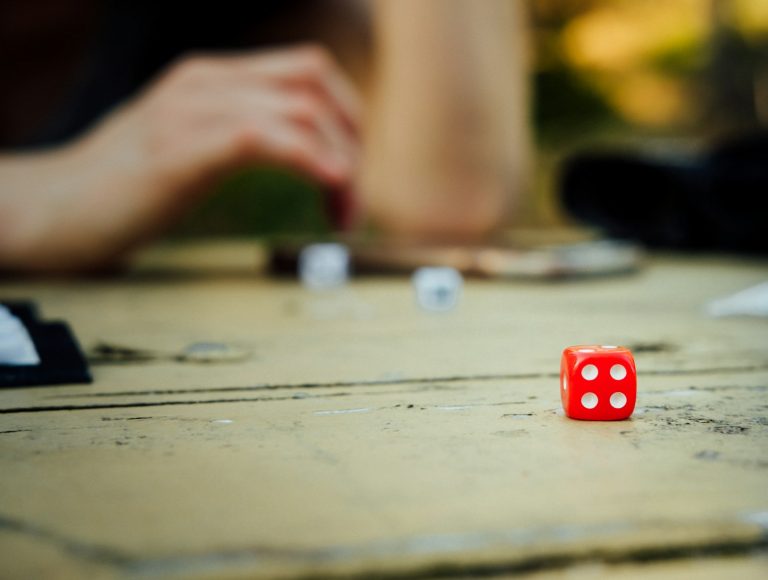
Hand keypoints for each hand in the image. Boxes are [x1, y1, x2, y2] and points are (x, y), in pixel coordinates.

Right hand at [0, 44, 361, 271]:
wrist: (50, 210)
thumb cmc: (122, 189)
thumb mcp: (191, 147)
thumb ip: (241, 137)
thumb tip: (305, 156)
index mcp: (211, 79)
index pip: (308, 70)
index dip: (347, 118)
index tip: (350, 171)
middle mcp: (205, 82)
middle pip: (316, 83)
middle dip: (353, 142)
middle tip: (350, 201)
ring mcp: (191, 110)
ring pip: (302, 111)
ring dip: (342, 166)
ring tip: (342, 216)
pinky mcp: (181, 149)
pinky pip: (265, 138)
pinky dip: (312, 162)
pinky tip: (330, 189)